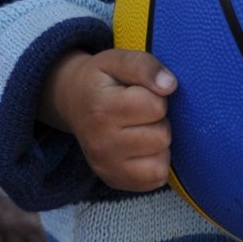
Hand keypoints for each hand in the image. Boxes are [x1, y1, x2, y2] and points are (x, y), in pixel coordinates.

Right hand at [40, 48, 175, 191]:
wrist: (73, 102)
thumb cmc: (100, 80)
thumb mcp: (117, 60)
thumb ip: (144, 66)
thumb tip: (170, 85)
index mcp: (102, 109)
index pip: (156, 107)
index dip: (155, 96)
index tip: (140, 93)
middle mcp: (101, 143)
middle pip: (161, 136)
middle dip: (157, 121)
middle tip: (139, 113)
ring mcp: (106, 166)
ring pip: (161, 161)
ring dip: (157, 144)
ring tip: (140, 130)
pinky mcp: (114, 180)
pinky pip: (155, 178)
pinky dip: (155, 163)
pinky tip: (141, 148)